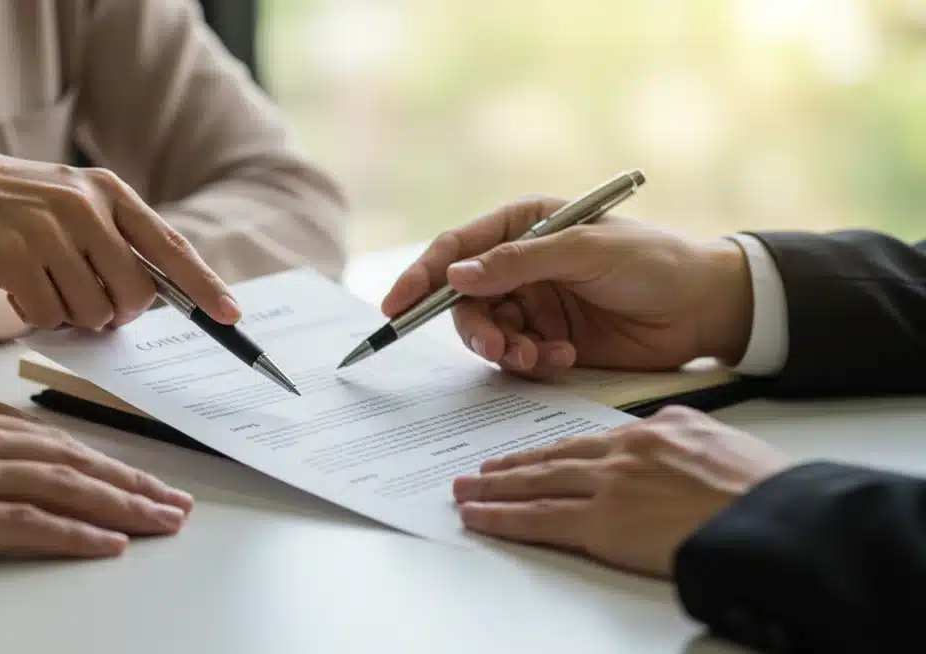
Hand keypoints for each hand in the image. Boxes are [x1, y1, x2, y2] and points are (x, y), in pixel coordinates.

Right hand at [0, 150, 240, 329]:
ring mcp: (50, 230)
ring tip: (41, 283)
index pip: (170, 246)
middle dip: (115, 314)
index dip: (204, 286)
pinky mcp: (15, 256)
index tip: (232, 316)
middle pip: (135, 296)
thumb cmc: (7, 205)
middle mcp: (86, 206)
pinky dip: (35, 316)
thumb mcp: (67, 203)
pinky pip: (49, 317)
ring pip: (93, 312)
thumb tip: (149, 299)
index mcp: (107, 191)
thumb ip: (112, 240)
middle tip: (83, 301)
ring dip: (70, 315)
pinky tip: (14, 285)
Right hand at [381, 196, 754, 377]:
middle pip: (465, 300)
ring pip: (488, 332)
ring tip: (539, 357)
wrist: (706, 308)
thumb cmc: (653, 261)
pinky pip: (517, 357)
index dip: (421, 277)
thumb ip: (518, 262)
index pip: (457, 249)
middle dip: (474, 327)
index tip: (396, 306)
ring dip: (505, 349)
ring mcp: (534, 303)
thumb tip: (457, 276)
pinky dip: (532, 363)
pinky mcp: (550, 339)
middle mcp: (520, 263)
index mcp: (523, 224)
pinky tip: (563, 358)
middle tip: (496, 347)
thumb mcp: (585, 251)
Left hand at [452, 406, 792, 576]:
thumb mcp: (726, 447)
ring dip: (494, 487)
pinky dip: (502, 517)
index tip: (532, 455)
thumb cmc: (765, 494)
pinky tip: (478, 517)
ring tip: (466, 489)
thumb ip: (689, 444)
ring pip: (537, 482)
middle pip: (554, 457)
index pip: (590, 441)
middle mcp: (626, 451)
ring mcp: (611, 485)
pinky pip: (539, 518)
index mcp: (657, 430)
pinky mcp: (603, 522)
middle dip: (512, 465)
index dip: (554, 450)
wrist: (775, 519)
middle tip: (480, 468)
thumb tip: (675, 450)